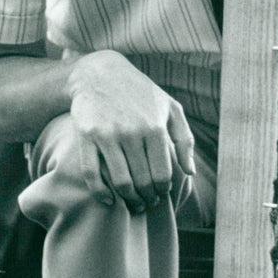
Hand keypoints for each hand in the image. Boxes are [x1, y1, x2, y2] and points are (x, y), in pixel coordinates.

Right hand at [67, 50, 195, 213]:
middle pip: (142, 181)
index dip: (163, 191)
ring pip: (120, 181)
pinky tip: (108, 200)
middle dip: (147, 199)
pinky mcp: (87, 136)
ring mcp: (107, 134)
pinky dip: (100, 193)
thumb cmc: (141, 93)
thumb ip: (185, 139)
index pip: (162, 174)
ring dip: (128, 200)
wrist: (100, 73)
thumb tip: (190, 172)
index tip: (161, 194)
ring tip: (133, 204)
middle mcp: (132, 132)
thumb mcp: (170, 108)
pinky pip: (92, 173)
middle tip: (147, 203)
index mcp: (155, 127)